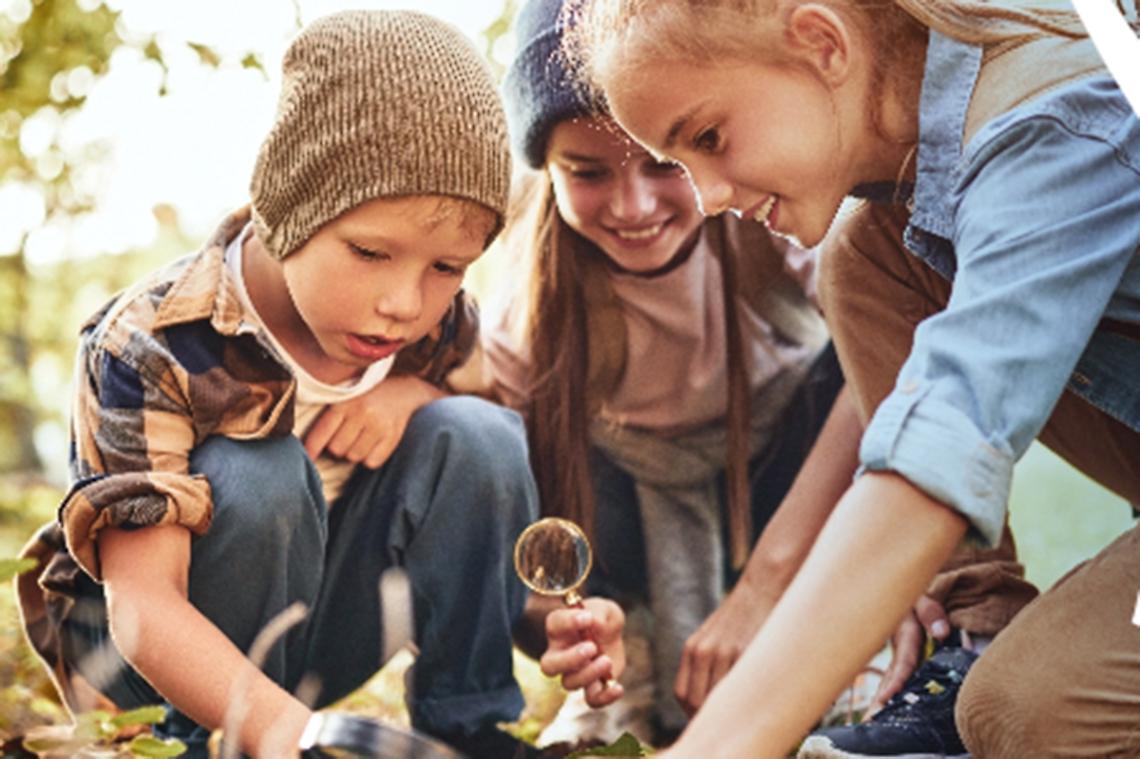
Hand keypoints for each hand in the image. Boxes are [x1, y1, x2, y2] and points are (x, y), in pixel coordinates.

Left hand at [303, 376, 440, 467]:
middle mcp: (362, 413)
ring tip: (361, 439)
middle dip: (338, 447)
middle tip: (347, 437)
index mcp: (345, 403)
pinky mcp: (392, 437)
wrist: (402, 390)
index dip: (311, 449)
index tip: (307, 459)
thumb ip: (328, 419)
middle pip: (337, 449)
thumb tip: (308, 450)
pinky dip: (370, 458)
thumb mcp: (346, 399)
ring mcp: (379, 426)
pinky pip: (371, 462)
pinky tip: (373, 445)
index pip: (322, 433)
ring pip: (354, 457)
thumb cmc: (367, 398)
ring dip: (354, 453)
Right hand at [540, 597, 625, 706]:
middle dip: (570, 658)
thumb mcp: (604, 609)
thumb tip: (593, 622)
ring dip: (589, 674)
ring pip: (569, 683)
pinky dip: (605, 698)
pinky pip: (591, 700)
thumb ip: (598, 612)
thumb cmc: (601, 618)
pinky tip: (618, 688)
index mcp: (559, 628)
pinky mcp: (591, 687)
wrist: (611, 635)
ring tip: (607, 660)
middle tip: (592, 647)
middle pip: (549, 665)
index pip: (554, 624)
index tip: (587, 618)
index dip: (568, 622)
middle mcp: (559, 653)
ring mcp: (573, 672)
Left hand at [674, 577, 773, 715]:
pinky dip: (744, 698)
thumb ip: (706, 663)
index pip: (683, 695)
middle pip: (696, 702)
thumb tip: (706, 700)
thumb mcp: (714, 636)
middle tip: (725, 719)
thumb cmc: (742, 616)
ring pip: (718, 698)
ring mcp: (725, 652)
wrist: (762, 587)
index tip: (707, 718)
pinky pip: (739, 686)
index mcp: (693, 648)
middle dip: (708, 716)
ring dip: (728, 710)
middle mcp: (704, 651)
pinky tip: (753, 696)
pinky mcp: (746, 651)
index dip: (693, 713)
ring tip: (741, 709)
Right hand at [865, 594, 949, 717]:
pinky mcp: (900, 659)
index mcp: (904, 638)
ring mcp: (897, 656)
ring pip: (888, 682)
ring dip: (879, 702)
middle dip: (879, 702)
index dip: (895, 682)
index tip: (887, 697)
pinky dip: (885, 695)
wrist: (899, 592)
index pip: (901, 664)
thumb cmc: (913, 596)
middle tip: (870, 722)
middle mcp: (898, 651)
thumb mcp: (922, 598)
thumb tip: (942, 633)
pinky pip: (893, 679)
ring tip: (871, 724)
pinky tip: (881, 711)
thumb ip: (932, 613)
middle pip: (889, 680)